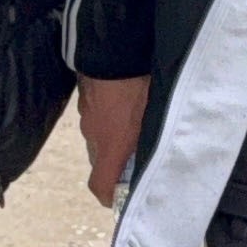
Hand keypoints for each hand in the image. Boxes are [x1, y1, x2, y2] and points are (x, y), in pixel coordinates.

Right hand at [75, 75, 148, 207]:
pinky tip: (126, 100)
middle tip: (139, 154)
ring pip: (100, 135)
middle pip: (101, 160)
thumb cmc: (139, 85)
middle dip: (117, 162)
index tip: (119, 198)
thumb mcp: (155, 117)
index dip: (108, 197)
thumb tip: (161, 156)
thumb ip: (153, 141)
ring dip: (114, 135)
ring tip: (136, 121)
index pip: (99, 185)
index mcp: (110, 145)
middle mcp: (93, 134)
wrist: (114, 48)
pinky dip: (109, 115)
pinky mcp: (84, 96)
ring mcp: (86, 114)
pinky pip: (97, 114)